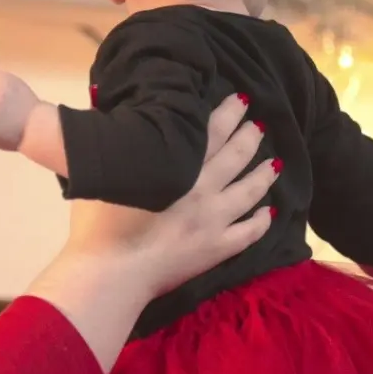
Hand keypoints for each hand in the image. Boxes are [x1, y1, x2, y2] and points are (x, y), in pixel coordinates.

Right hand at [23, 95, 276, 370]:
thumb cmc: (98, 223)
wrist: (111, 272)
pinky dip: (262, 220)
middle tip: (258, 125)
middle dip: (249, 136)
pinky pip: (249, 232)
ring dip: (263, 174)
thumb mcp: (103, 172)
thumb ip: (115, 140)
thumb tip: (112, 109)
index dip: (227, 113)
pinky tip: (270, 212)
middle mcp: (203, 188)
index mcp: (178, 166)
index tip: (239, 101)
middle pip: (235, 155)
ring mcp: (215, 220)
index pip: (211, 131)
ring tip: (274, 163)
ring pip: (249, 191)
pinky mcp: (217, 249)